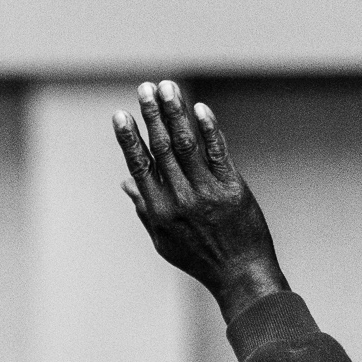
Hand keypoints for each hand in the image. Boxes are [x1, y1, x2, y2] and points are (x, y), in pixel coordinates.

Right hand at [113, 81, 286, 322]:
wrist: (240, 273)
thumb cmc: (198, 258)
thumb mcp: (163, 240)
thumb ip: (144, 208)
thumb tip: (125, 182)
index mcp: (159, 211)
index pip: (140, 166)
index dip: (129, 138)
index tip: (121, 114)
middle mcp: (180, 199)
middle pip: (162, 148)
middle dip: (151, 115)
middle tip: (145, 88)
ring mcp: (206, 192)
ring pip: (187, 144)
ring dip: (175, 113)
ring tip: (167, 88)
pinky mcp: (232, 188)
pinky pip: (218, 153)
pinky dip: (209, 129)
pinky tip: (199, 108)